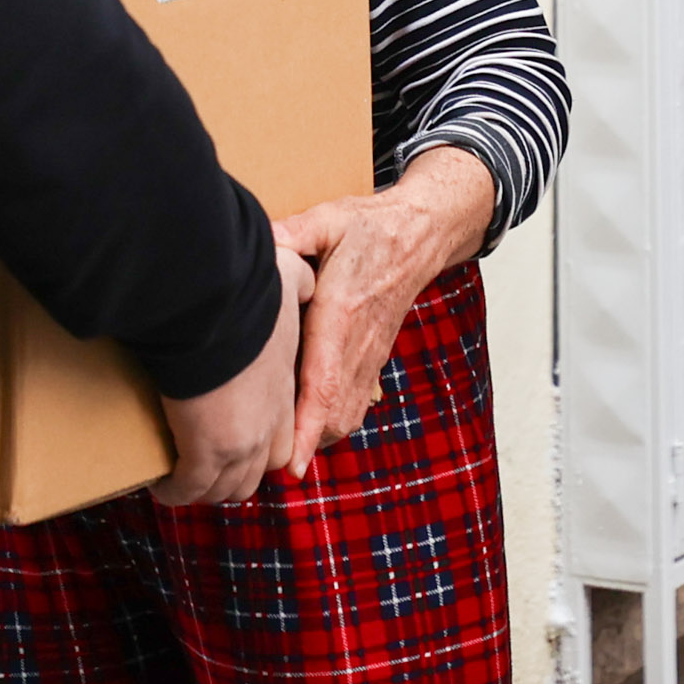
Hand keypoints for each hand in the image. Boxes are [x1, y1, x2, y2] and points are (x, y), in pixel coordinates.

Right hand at [153, 243, 317, 505]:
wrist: (213, 308)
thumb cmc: (246, 290)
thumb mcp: (289, 277)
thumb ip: (300, 280)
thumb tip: (300, 275)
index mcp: (285, 390)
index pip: (285, 439)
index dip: (261, 445)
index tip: (237, 439)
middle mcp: (268, 425)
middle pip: (259, 472)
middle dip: (234, 473)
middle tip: (206, 461)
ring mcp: (238, 444)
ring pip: (227, 489)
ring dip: (205, 486)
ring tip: (180, 476)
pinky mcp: (203, 453)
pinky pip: (188, 488)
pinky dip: (174, 492)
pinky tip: (160, 485)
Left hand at [270, 147, 493, 468]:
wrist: (420, 235)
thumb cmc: (370, 227)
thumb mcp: (329, 220)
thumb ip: (294, 231)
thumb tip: (262, 239)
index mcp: (342, 314)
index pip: (324, 382)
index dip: (306, 425)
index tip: (291, 463)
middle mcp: (359, 344)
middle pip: (334, 414)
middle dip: (302, 443)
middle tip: (263, 459)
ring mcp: (370, 354)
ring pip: (346, 415)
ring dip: (316, 434)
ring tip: (279, 446)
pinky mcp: (374, 357)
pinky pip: (355, 403)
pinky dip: (332, 421)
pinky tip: (305, 421)